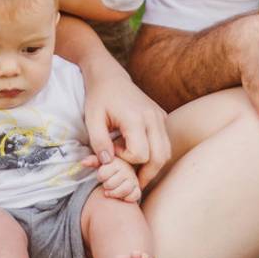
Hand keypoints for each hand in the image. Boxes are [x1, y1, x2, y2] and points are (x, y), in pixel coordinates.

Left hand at [84, 74, 170, 189]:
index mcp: (135, 118)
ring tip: (136, 169)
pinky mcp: (161, 116)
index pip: (140, 154)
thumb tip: (108, 164)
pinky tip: (141, 152)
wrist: (110, 77)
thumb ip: (99, 143)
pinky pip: (165, 141)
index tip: (112, 150)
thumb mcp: (92, 120)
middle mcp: (153, 117)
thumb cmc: (99, 98)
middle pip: (160, 157)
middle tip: (132, 180)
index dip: (126, 160)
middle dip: (147, 173)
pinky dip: (157, 153)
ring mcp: (160, 116)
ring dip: (154, 165)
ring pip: (166, 151)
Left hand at [97, 155, 140, 201]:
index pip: (103, 173)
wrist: (120, 174)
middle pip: (111, 183)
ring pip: (124, 189)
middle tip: (106, 184)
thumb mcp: (102, 162)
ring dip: (114, 193)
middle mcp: (127, 169)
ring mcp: (133, 180)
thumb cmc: (110, 168)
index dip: (100, 176)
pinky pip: (134, 195)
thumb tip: (83, 162)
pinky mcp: (137, 189)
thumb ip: (94, 161)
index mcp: (117, 161)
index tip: (101, 176)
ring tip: (109, 192)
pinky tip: (120, 197)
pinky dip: (126, 198)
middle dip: (106, 185)